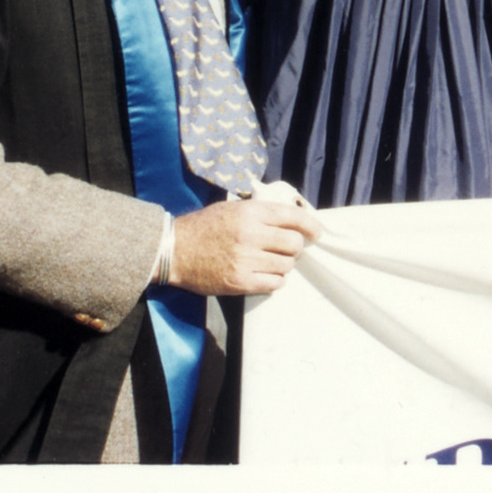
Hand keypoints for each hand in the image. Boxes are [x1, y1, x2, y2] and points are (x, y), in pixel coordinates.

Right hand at [169, 197, 324, 295]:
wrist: (174, 251)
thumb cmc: (205, 227)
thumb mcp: (234, 208)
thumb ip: (262, 212)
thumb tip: (294, 218)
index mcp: (251, 213)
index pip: (294, 217)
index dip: (311, 225)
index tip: (317, 232)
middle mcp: (251, 235)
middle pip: (294, 244)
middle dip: (294, 247)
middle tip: (285, 249)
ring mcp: (245, 260)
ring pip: (286, 266)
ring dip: (282, 265)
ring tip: (269, 261)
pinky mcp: (239, 282)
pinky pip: (274, 284)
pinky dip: (274, 281)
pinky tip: (264, 274)